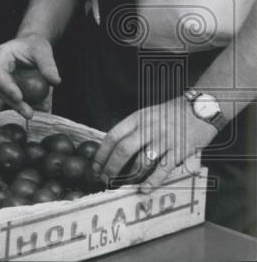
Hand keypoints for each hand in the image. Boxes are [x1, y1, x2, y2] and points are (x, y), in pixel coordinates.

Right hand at [0, 33, 60, 118]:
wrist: (32, 48)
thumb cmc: (34, 45)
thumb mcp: (42, 50)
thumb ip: (48, 64)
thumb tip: (55, 81)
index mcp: (0, 57)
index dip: (6, 87)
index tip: (18, 97)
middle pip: (1, 91)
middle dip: (15, 104)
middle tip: (29, 113)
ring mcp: (4, 83)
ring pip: (9, 99)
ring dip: (24, 107)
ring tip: (43, 108)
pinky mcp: (13, 91)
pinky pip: (20, 102)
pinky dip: (32, 106)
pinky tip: (45, 107)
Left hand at [92, 96, 215, 193]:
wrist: (201, 108)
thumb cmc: (170, 114)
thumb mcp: (147, 114)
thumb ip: (133, 129)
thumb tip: (113, 147)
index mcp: (138, 118)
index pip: (113, 135)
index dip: (102, 152)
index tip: (95, 165)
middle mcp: (149, 128)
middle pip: (123, 150)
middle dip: (111, 167)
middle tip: (104, 179)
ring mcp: (165, 140)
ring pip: (141, 161)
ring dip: (129, 176)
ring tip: (119, 186)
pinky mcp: (180, 151)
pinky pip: (163, 169)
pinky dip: (152, 181)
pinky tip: (143, 189)